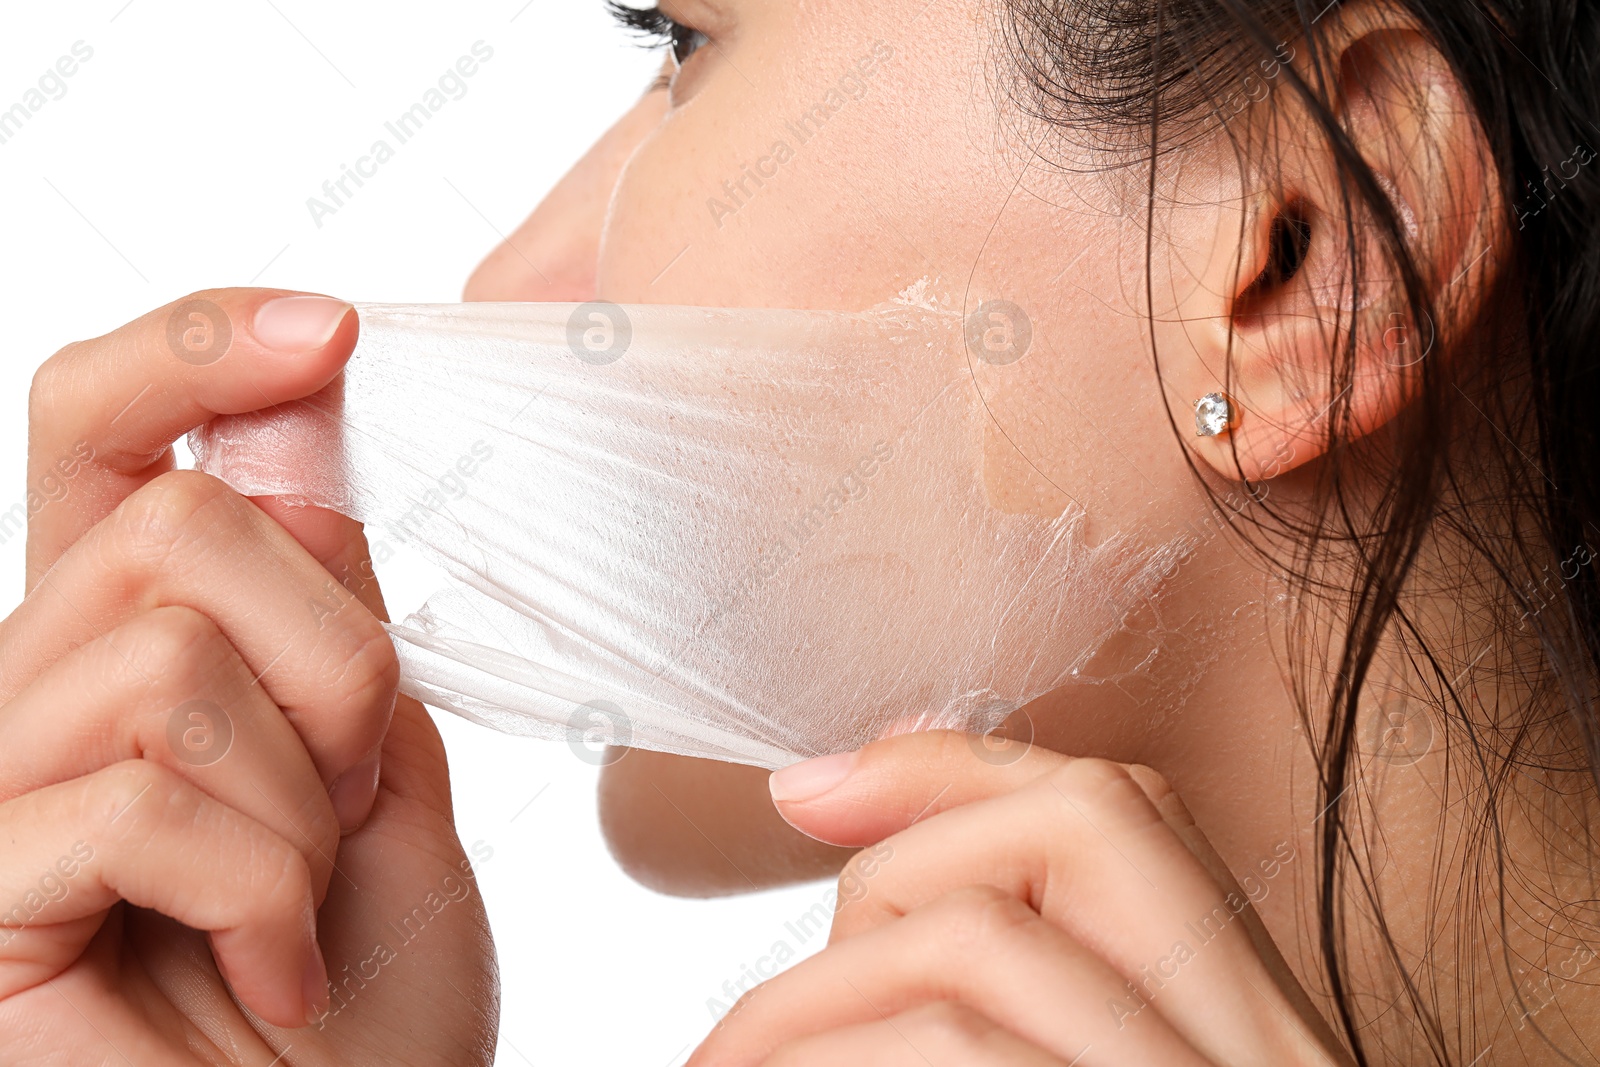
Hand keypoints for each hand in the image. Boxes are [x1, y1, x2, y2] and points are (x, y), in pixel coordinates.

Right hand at [0, 290, 496, 1065]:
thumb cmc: (371, 992)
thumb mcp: (380, 768)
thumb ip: (326, 617)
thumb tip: (289, 436)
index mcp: (126, 644)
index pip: (100, 434)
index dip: (195, 352)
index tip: (338, 333)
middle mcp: (26, 695)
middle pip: (169, 527)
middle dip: (331, 659)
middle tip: (353, 789)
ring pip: (163, 656)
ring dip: (303, 793)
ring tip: (303, 902)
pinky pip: (140, 801)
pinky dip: (260, 891)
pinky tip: (270, 977)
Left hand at [689, 731, 1351, 1066]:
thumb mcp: (1112, 1045)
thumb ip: (1034, 957)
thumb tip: (830, 794)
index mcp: (1261, 1030)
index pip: (1126, 817)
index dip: (951, 768)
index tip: (810, 784)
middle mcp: (1266, 1050)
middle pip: (1074, 831)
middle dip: (887, 876)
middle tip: (772, 1021)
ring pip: (981, 943)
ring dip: (816, 996)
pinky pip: (960, 1049)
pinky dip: (833, 1057)